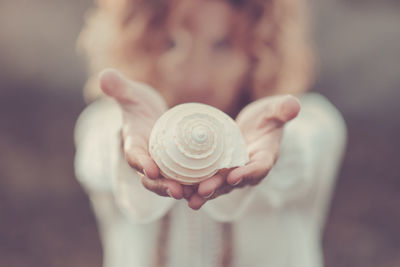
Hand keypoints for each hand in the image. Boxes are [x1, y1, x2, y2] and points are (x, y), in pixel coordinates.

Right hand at [99, 69, 190, 198]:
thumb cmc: (139, 106)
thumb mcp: (131, 96)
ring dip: (182, 191)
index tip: (151, 170)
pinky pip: (185, 179)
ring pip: (169, 183)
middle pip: (152, 179)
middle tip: (178, 192)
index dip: (141, 163)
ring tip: (196, 195)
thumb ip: (120, 89)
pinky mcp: (177, 169)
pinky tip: (210, 187)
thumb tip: (104, 76)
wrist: (151, 118)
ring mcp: (162, 167)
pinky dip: (195, 185)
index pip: (134, 155)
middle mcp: (146, 160)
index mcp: (133, 144)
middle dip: (163, 187)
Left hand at [188, 95, 300, 208]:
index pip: (260, 166)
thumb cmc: (266, 118)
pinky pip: (210, 181)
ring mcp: (235, 173)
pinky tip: (182, 192)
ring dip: (206, 194)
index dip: (249, 172)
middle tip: (203, 191)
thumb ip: (282, 109)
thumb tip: (294, 105)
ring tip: (190, 200)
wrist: (254, 129)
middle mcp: (250, 169)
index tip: (235, 175)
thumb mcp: (274, 111)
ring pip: (220, 186)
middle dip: (220, 187)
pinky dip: (197, 187)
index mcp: (266, 156)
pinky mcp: (221, 172)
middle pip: (235, 181)